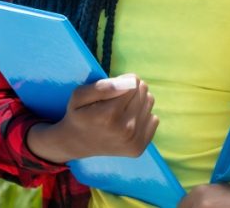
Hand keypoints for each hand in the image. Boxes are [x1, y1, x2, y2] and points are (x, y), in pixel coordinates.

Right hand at [26, 73, 157, 162]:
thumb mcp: (80, 95)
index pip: (134, 82)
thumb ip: (102, 86)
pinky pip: (154, 119)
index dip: (123, 82)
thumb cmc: (79, 115)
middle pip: (144, 91)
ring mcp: (133, 141)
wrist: (75, 143)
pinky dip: (142, 118)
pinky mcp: (139, 148)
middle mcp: (125, 130)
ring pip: (150, 102)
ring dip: (137, 103)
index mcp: (109, 115)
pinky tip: (126, 123)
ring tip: (120, 111)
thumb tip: (130, 82)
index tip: (111, 90)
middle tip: (114, 102)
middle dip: (130, 91)